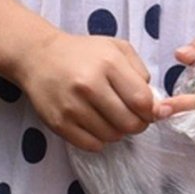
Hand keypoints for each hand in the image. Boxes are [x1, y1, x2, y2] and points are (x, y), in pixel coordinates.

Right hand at [14, 29, 171, 150]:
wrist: (39, 57)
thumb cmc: (83, 52)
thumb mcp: (115, 48)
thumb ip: (140, 71)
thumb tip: (156, 104)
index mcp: (108, 63)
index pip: (142, 101)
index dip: (151, 111)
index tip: (149, 111)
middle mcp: (90, 85)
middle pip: (129, 123)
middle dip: (137, 124)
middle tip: (132, 117)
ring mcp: (72, 106)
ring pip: (112, 136)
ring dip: (117, 131)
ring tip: (110, 116)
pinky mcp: (59, 123)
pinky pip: (92, 145)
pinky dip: (99, 140)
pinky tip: (95, 124)